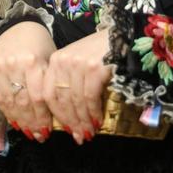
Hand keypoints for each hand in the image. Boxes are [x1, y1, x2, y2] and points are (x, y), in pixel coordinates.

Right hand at [0, 21, 54, 140]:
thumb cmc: (39, 45)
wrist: (17, 26)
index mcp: (32, 61)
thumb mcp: (50, 60)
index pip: (38, 96)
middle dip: (32, 122)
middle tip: (40, 137)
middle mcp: (13, 64)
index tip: (49, 131)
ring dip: (20, 121)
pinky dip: (7, 112)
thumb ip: (50, 84)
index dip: (43, 117)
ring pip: (9, 102)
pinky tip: (15, 122)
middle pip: (23, 102)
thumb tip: (60, 114)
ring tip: (29, 133)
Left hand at [44, 30, 113, 144]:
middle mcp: (64, 61)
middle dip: (71, 121)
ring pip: (76, 100)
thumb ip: (70, 82)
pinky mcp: (94, 67)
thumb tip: (69, 114)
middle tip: (79, 136)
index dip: (56, 115)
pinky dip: (93, 112)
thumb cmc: (101, 52)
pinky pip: (90, 97)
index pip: (49, 93)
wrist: (123, 36)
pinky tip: (98, 120)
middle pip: (61, 99)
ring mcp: (79, 63)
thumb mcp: (79, 63)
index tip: (65, 129)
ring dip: (83, 120)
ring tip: (89, 132)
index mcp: (56, 60)